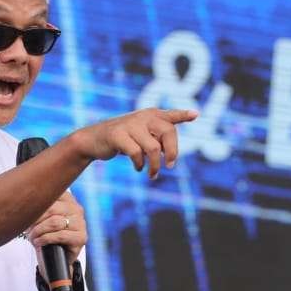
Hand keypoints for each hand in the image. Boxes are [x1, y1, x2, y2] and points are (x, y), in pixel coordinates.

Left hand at [27, 191, 86, 264]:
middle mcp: (76, 209)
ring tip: (33, 237)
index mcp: (67, 199)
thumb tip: (22, 200)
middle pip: (51, 208)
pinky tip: (39, 242)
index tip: (26, 215)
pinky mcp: (81, 238)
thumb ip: (36, 206)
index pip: (50, 195)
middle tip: (28, 230)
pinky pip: (60, 235)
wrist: (54, 257)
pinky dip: (45, 239)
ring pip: (54, 222)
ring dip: (39, 231)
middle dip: (35, 220)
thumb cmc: (45, 234)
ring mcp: (80, 223)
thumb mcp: (40, 217)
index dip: (34, 205)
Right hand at [79, 108, 197, 178]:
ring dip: (155, 165)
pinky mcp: (117, 134)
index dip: (183, 115)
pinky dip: (140, 164)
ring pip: (153, 148)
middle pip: (168, 132)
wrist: (94, 139)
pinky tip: (138, 168)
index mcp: (152, 115)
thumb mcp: (143, 135)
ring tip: (152, 175)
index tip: (195, 114)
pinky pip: (136, 153)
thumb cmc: (125, 139)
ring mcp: (130, 124)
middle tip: (170, 166)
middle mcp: (143, 116)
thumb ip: (158, 140)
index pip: (171, 115)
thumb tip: (171, 157)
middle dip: (172, 152)